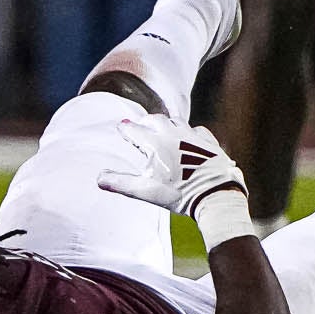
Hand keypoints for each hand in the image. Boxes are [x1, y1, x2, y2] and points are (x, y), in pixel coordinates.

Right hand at [98, 115, 249, 223]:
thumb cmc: (178, 194)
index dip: (126, 128)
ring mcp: (193, 136)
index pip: (135, 130)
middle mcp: (174, 135)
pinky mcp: (209, 143)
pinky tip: (190, 136)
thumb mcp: (145, 191)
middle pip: (155, 119)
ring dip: (166, 122)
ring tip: (162, 127)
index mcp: (155, 144)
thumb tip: (99, 178)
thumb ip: (121, 183)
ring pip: (177, 121)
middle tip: (139, 124)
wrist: (215, 193)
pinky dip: (190, 131)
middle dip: (145, 121)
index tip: (121, 127)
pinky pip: (198, 130)